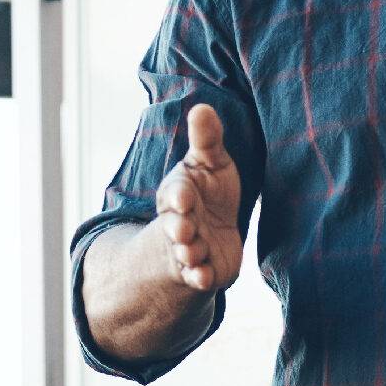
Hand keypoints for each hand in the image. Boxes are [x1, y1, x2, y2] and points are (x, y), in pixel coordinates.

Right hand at [153, 104, 243, 292]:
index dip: (178, 196)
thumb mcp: (209, 164)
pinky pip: (197, 278)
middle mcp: (180, 223)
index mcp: (178, 194)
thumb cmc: (208, 193)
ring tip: (193, 253)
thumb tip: (203, 107)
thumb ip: (206, 140)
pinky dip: (198, 278)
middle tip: (185, 229)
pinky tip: (203, 277)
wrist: (211, 234)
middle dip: (178, 228)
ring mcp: (189, 249)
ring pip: (185, 253)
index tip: (184, 197)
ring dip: (188, 253)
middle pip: (174, 226)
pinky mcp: (203, 271)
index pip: (174, 194)